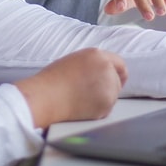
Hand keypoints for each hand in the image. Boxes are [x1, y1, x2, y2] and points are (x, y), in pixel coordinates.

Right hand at [12, 48, 126, 127]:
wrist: (46, 97)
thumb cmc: (53, 80)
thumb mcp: (74, 61)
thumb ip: (92, 64)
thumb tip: (100, 73)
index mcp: (97, 55)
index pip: (119, 63)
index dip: (118, 73)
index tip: (118, 80)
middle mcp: (107, 68)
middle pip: (117, 81)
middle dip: (108, 88)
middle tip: (89, 94)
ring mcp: (109, 86)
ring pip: (113, 96)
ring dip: (103, 99)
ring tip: (81, 99)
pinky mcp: (107, 103)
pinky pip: (107, 108)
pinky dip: (98, 110)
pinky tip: (81, 106)